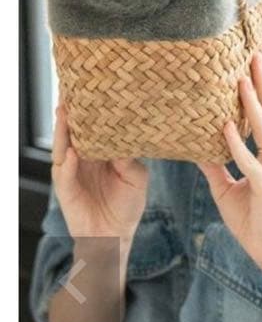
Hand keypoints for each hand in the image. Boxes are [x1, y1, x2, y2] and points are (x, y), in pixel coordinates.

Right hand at [51, 100, 148, 239]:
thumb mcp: (136, 179)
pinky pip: (64, 173)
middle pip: (73, 129)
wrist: (115, 235)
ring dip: (64, 130)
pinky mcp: (65, 188)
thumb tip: (126, 137)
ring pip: (64, 146)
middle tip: (72, 88)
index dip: (92, 108)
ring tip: (66, 111)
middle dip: (72, 110)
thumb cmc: (127, 206)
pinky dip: (68, 163)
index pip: (93, 125)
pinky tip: (72, 153)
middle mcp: (82, 157)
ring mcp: (71, 170)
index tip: (94, 87)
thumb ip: (130, 159)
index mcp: (100, 151)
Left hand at [197, 52, 261, 276]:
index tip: (260, 62)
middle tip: (254, 56)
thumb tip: (194, 143)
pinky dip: (238, 143)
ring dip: (255, 104)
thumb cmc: (252, 218)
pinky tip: (225, 126)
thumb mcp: (228, 186)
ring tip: (242, 80)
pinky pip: (250, 161)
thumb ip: (216, 163)